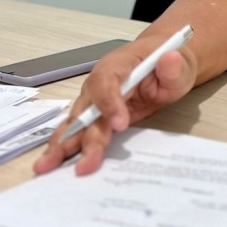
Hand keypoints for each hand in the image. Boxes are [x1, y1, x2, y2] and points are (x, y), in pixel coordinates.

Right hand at [33, 38, 195, 175]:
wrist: (164, 63)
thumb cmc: (169, 62)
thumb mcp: (180, 64)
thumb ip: (174, 66)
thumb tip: (170, 59)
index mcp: (119, 64)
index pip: (107, 81)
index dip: (109, 102)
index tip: (120, 125)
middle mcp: (99, 82)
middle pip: (87, 108)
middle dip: (82, 136)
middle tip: (84, 163)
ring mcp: (94, 99)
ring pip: (75, 122)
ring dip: (62, 145)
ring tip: (46, 167)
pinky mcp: (96, 115)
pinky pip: (79, 130)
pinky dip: (66, 147)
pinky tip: (55, 163)